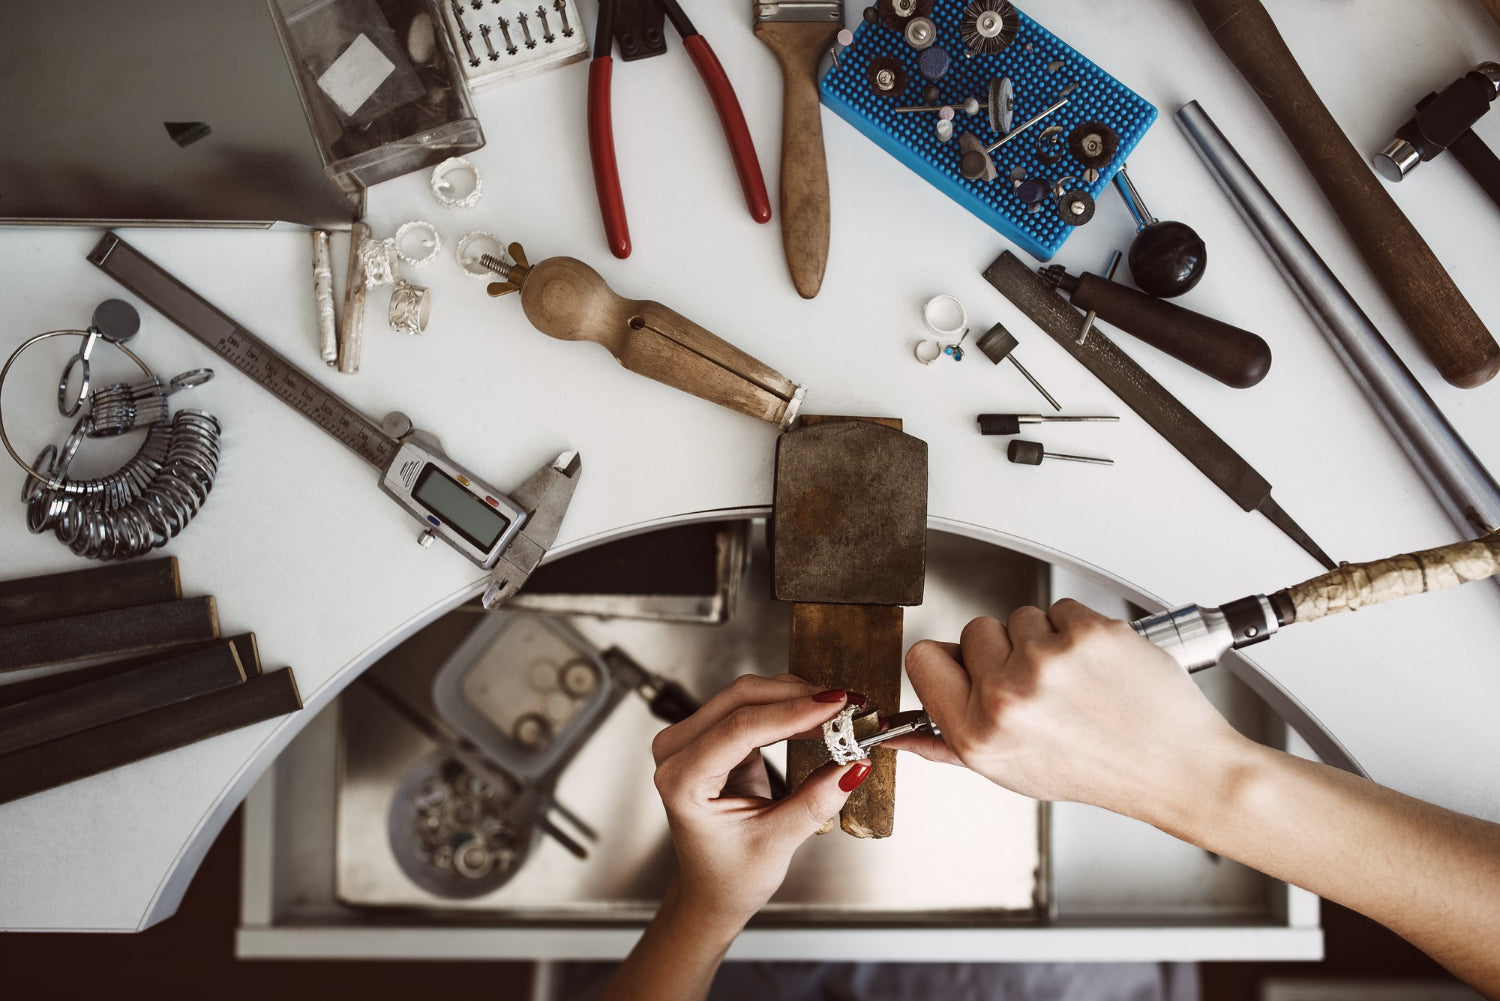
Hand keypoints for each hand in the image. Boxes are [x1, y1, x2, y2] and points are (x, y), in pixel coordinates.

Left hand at [649, 675, 869, 930]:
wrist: (712, 889)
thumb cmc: (728, 875)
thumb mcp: (774, 844)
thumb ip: (813, 802)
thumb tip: (852, 766)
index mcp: (680, 780)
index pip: (739, 729)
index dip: (791, 713)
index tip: (835, 706)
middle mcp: (677, 751)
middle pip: (741, 699)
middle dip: (798, 696)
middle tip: (848, 704)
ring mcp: (692, 738)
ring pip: (749, 696)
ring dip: (797, 697)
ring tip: (842, 711)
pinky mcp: (714, 735)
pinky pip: (754, 707)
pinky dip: (790, 708)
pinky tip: (821, 716)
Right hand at [898, 599, 1248, 824]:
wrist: (1177, 767)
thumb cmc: (1100, 771)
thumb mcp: (1010, 771)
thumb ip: (947, 746)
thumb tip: (898, 735)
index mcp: (977, 735)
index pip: (923, 658)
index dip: (948, 661)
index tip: (971, 669)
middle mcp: (1006, 697)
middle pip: (974, 630)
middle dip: (1004, 650)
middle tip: (1042, 688)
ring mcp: (1047, 661)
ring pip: (1020, 616)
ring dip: (1045, 639)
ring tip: (1076, 681)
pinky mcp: (1088, 633)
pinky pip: (1062, 609)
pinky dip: (1080, 630)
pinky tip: (1098, 667)